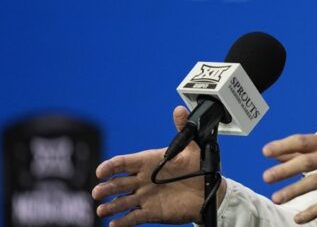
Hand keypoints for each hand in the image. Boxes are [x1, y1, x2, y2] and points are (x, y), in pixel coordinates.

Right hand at [92, 106, 221, 226]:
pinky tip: (114, 225)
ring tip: (103, 210)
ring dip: (111, 206)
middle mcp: (143, 180)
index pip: (125, 163)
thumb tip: (179, 110)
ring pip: (123, 201)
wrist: (208, 190)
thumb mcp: (192, 147)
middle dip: (106, 187)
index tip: (101, 171)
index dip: (111, 166)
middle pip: (119, 183)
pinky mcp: (152, 212)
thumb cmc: (198, 167)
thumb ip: (184, 128)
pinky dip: (123, 222)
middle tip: (98, 191)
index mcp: (149, 162)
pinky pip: (134, 218)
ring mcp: (146, 196)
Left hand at [262, 133, 316, 223]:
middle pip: (306, 162)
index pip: (303, 141)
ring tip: (278, 198)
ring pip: (315, 182)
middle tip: (267, 177)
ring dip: (295, 190)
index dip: (283, 146)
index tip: (266, 152)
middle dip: (285, 170)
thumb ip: (306, 150)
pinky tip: (299, 218)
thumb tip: (279, 154)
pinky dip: (313, 211)